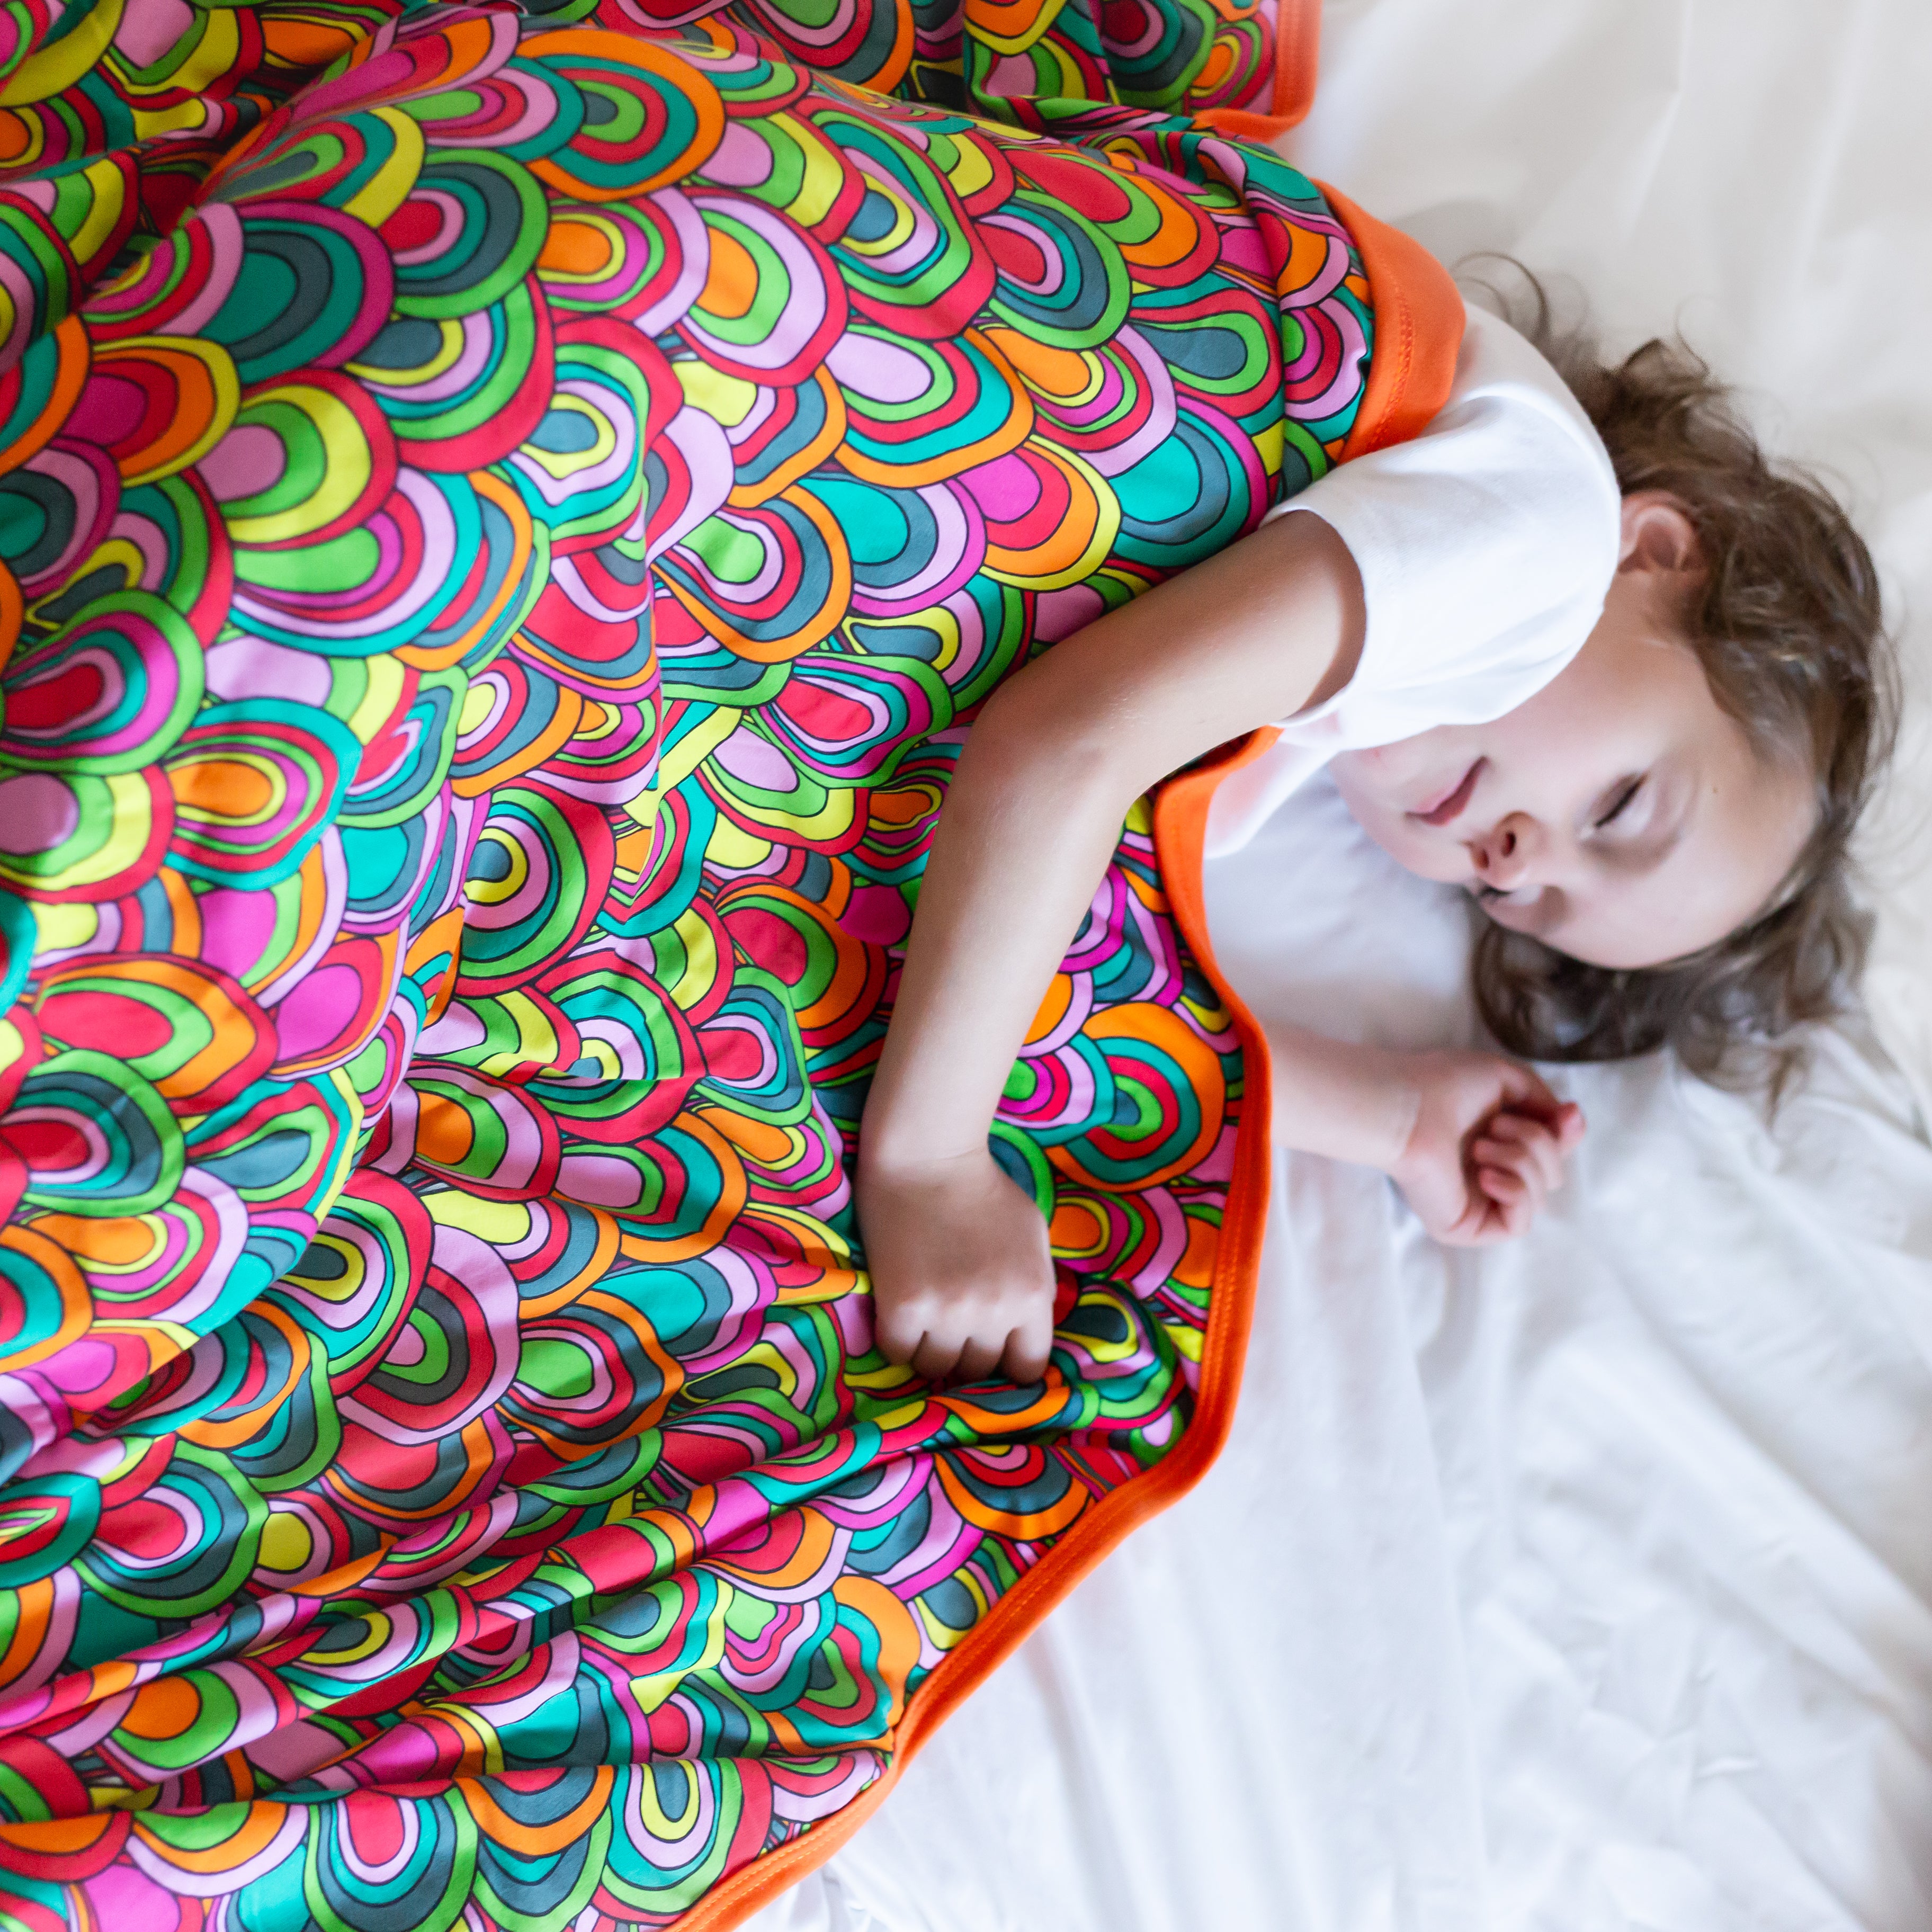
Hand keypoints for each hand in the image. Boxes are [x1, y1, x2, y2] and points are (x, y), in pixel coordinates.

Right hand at [857, 1147, 1055, 1384]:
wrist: (928, 1157)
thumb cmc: (984, 1190)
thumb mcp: (1034, 1237)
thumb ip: (1035, 1288)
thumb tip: (1024, 1336)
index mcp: (1034, 1295)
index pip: (1027, 1369)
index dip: (1007, 1364)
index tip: (991, 1352)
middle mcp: (995, 1311)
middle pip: (978, 1369)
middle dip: (966, 1352)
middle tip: (951, 1324)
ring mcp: (948, 1312)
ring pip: (936, 1367)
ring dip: (929, 1348)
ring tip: (925, 1316)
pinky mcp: (904, 1308)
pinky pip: (899, 1354)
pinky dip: (898, 1340)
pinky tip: (900, 1312)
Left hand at [1383, 1050, 1584, 1244]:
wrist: (1407, 1107)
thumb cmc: (1444, 1085)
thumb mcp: (1507, 1079)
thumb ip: (1544, 1102)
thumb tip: (1572, 1122)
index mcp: (1498, 1143)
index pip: (1551, 1152)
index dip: (1565, 1137)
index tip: (1567, 1116)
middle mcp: (1489, 1174)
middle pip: (1553, 1174)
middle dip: (1537, 1143)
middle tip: (1495, 1125)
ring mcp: (1478, 1202)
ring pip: (1541, 1196)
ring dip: (1521, 1161)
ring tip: (1480, 1145)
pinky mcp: (1467, 1226)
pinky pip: (1519, 1223)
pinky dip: (1514, 1192)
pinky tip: (1485, 1174)